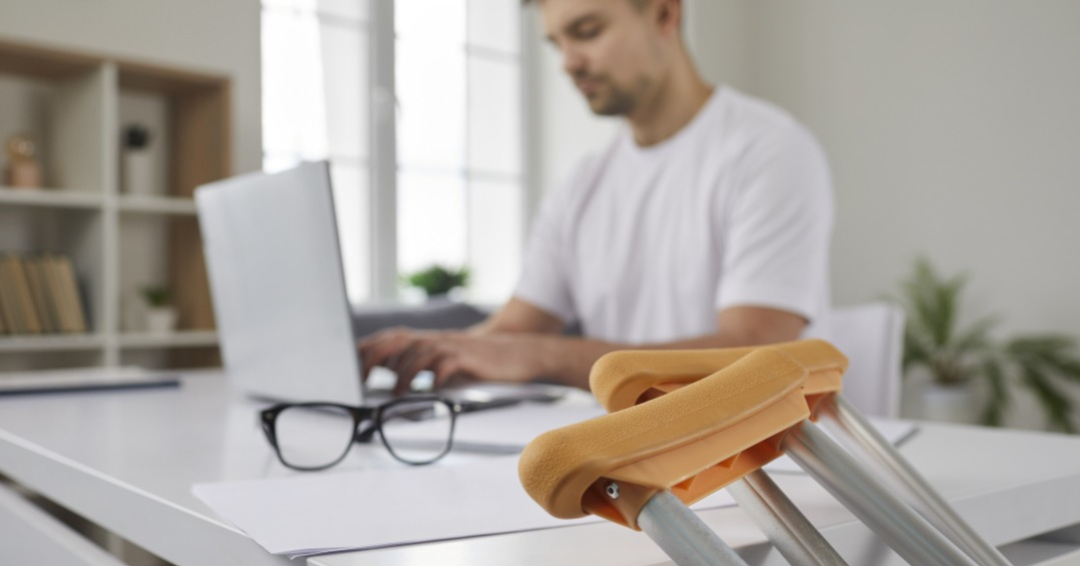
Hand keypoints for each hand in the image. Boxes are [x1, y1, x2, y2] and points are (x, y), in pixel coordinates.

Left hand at [358, 328, 554, 394]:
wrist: (518, 354)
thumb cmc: (479, 362)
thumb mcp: (446, 361)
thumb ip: (422, 366)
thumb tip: (391, 378)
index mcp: (428, 340)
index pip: (388, 339)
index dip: (366, 350)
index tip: (347, 366)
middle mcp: (436, 338)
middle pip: (396, 341)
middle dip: (373, 357)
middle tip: (360, 377)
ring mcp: (451, 346)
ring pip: (418, 352)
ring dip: (403, 373)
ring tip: (395, 391)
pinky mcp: (468, 357)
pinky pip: (445, 364)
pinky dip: (433, 376)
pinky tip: (428, 388)